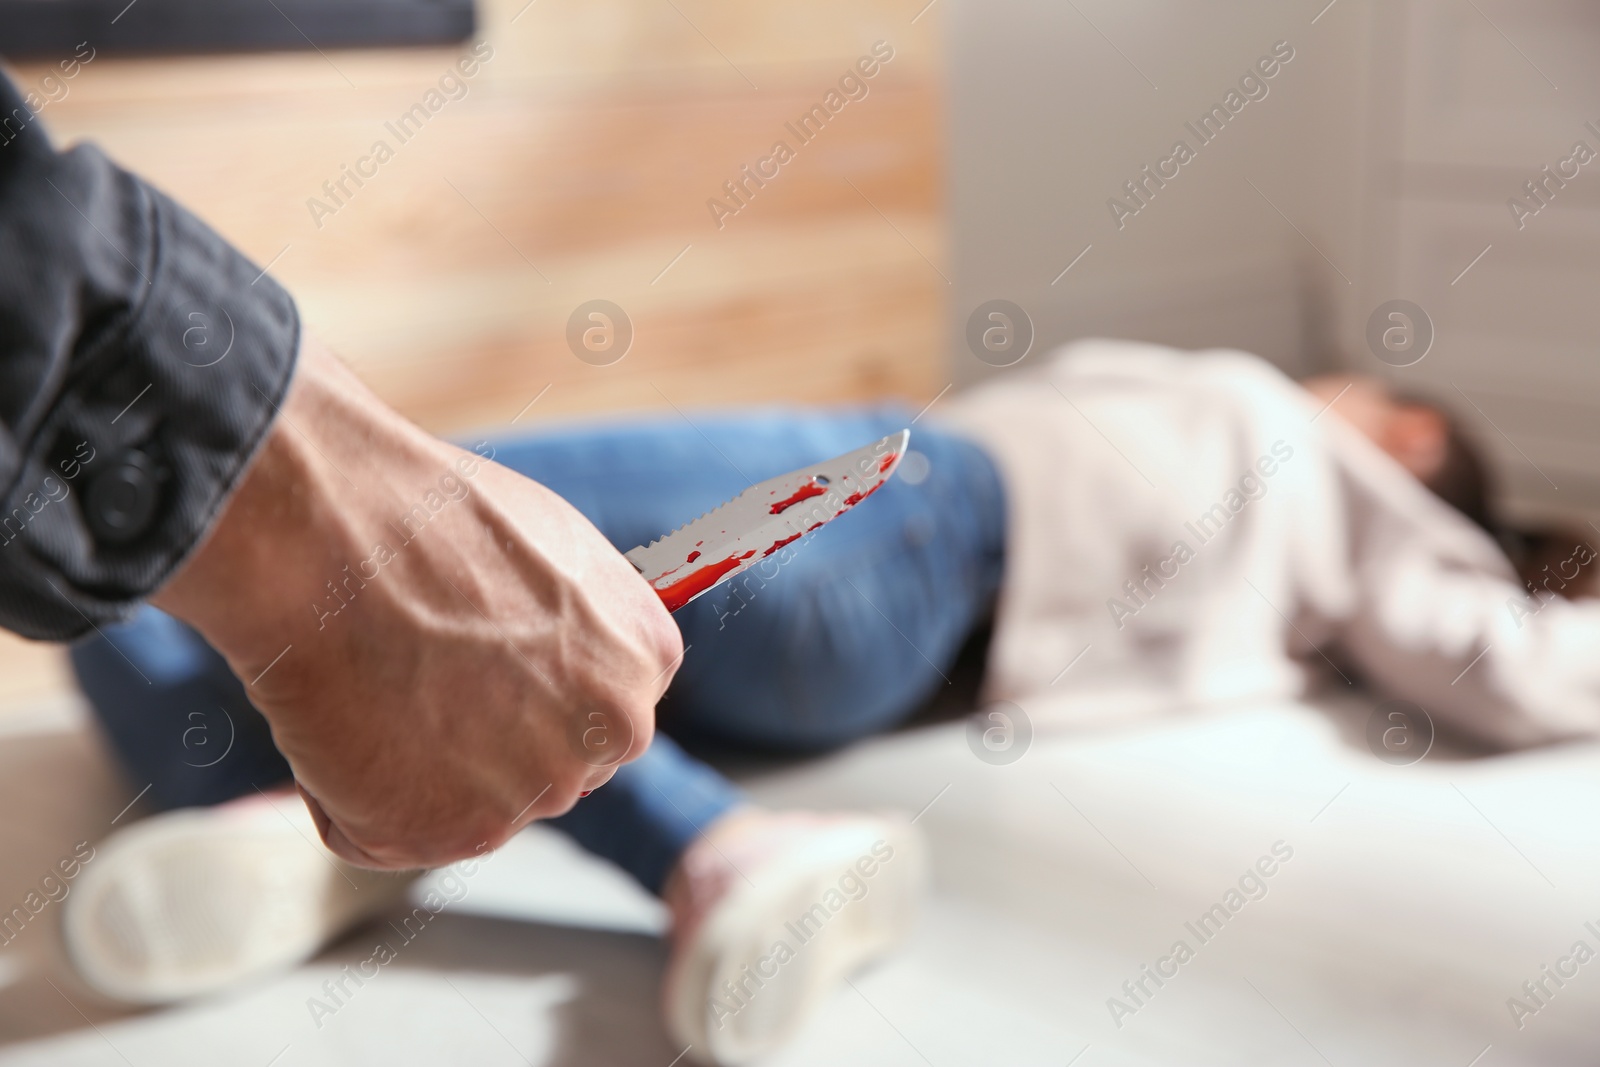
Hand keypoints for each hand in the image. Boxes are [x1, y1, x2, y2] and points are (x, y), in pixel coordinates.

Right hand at [153, 337, 682, 867]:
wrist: (327, 535)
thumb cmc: (423, 517)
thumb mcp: (549, 548)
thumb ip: (579, 625)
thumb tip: (564, 657)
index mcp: (644, 657)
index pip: (596, 708)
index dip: (523, 685)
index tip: (473, 651)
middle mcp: (611, 733)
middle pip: (543, 762)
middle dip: (483, 735)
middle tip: (412, 667)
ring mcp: (535, 791)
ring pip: (465, 799)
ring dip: (412, 762)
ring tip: (372, 678)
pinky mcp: (447, 836)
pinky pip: (386, 831)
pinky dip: (346, 793)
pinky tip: (339, 720)